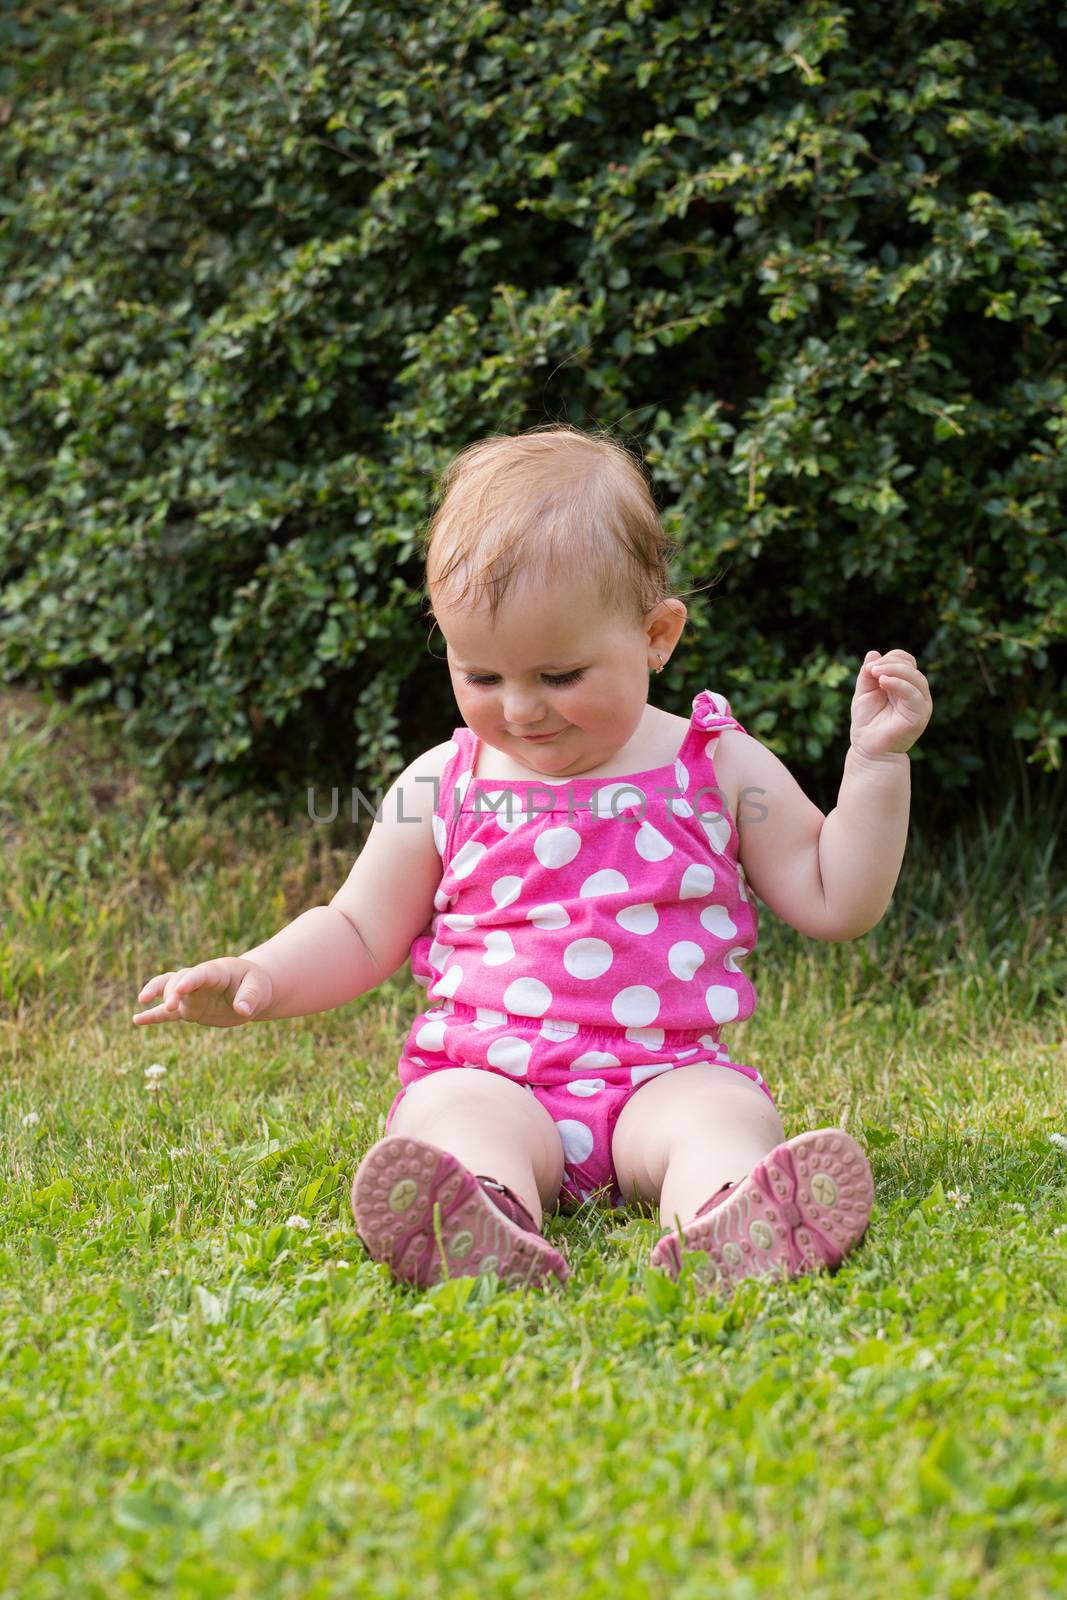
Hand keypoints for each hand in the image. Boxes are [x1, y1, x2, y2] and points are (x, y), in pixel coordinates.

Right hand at [132, 956, 273, 1027]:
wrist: (250, 990)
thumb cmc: (255, 984)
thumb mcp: (258, 989)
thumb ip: (250, 997)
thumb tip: (243, 1011)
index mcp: (216, 971)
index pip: (200, 973)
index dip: (190, 980)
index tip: (180, 989)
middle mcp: (199, 981)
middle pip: (179, 980)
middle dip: (172, 991)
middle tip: (170, 1007)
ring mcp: (191, 995)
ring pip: (168, 991)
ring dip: (156, 994)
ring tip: (142, 1001)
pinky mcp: (188, 1010)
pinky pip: (167, 1014)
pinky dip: (153, 1017)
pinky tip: (137, 1020)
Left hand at [850, 649, 932, 757]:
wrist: (868, 748)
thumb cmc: (867, 722)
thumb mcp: (864, 692)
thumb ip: (868, 674)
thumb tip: (873, 653)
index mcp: (904, 684)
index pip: (904, 660)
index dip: (888, 659)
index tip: (870, 669)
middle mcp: (915, 692)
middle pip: (911, 665)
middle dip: (890, 663)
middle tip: (872, 670)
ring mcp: (920, 703)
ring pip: (916, 677)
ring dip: (894, 670)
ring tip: (875, 674)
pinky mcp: (920, 715)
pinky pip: (914, 694)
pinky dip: (899, 684)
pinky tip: (883, 683)